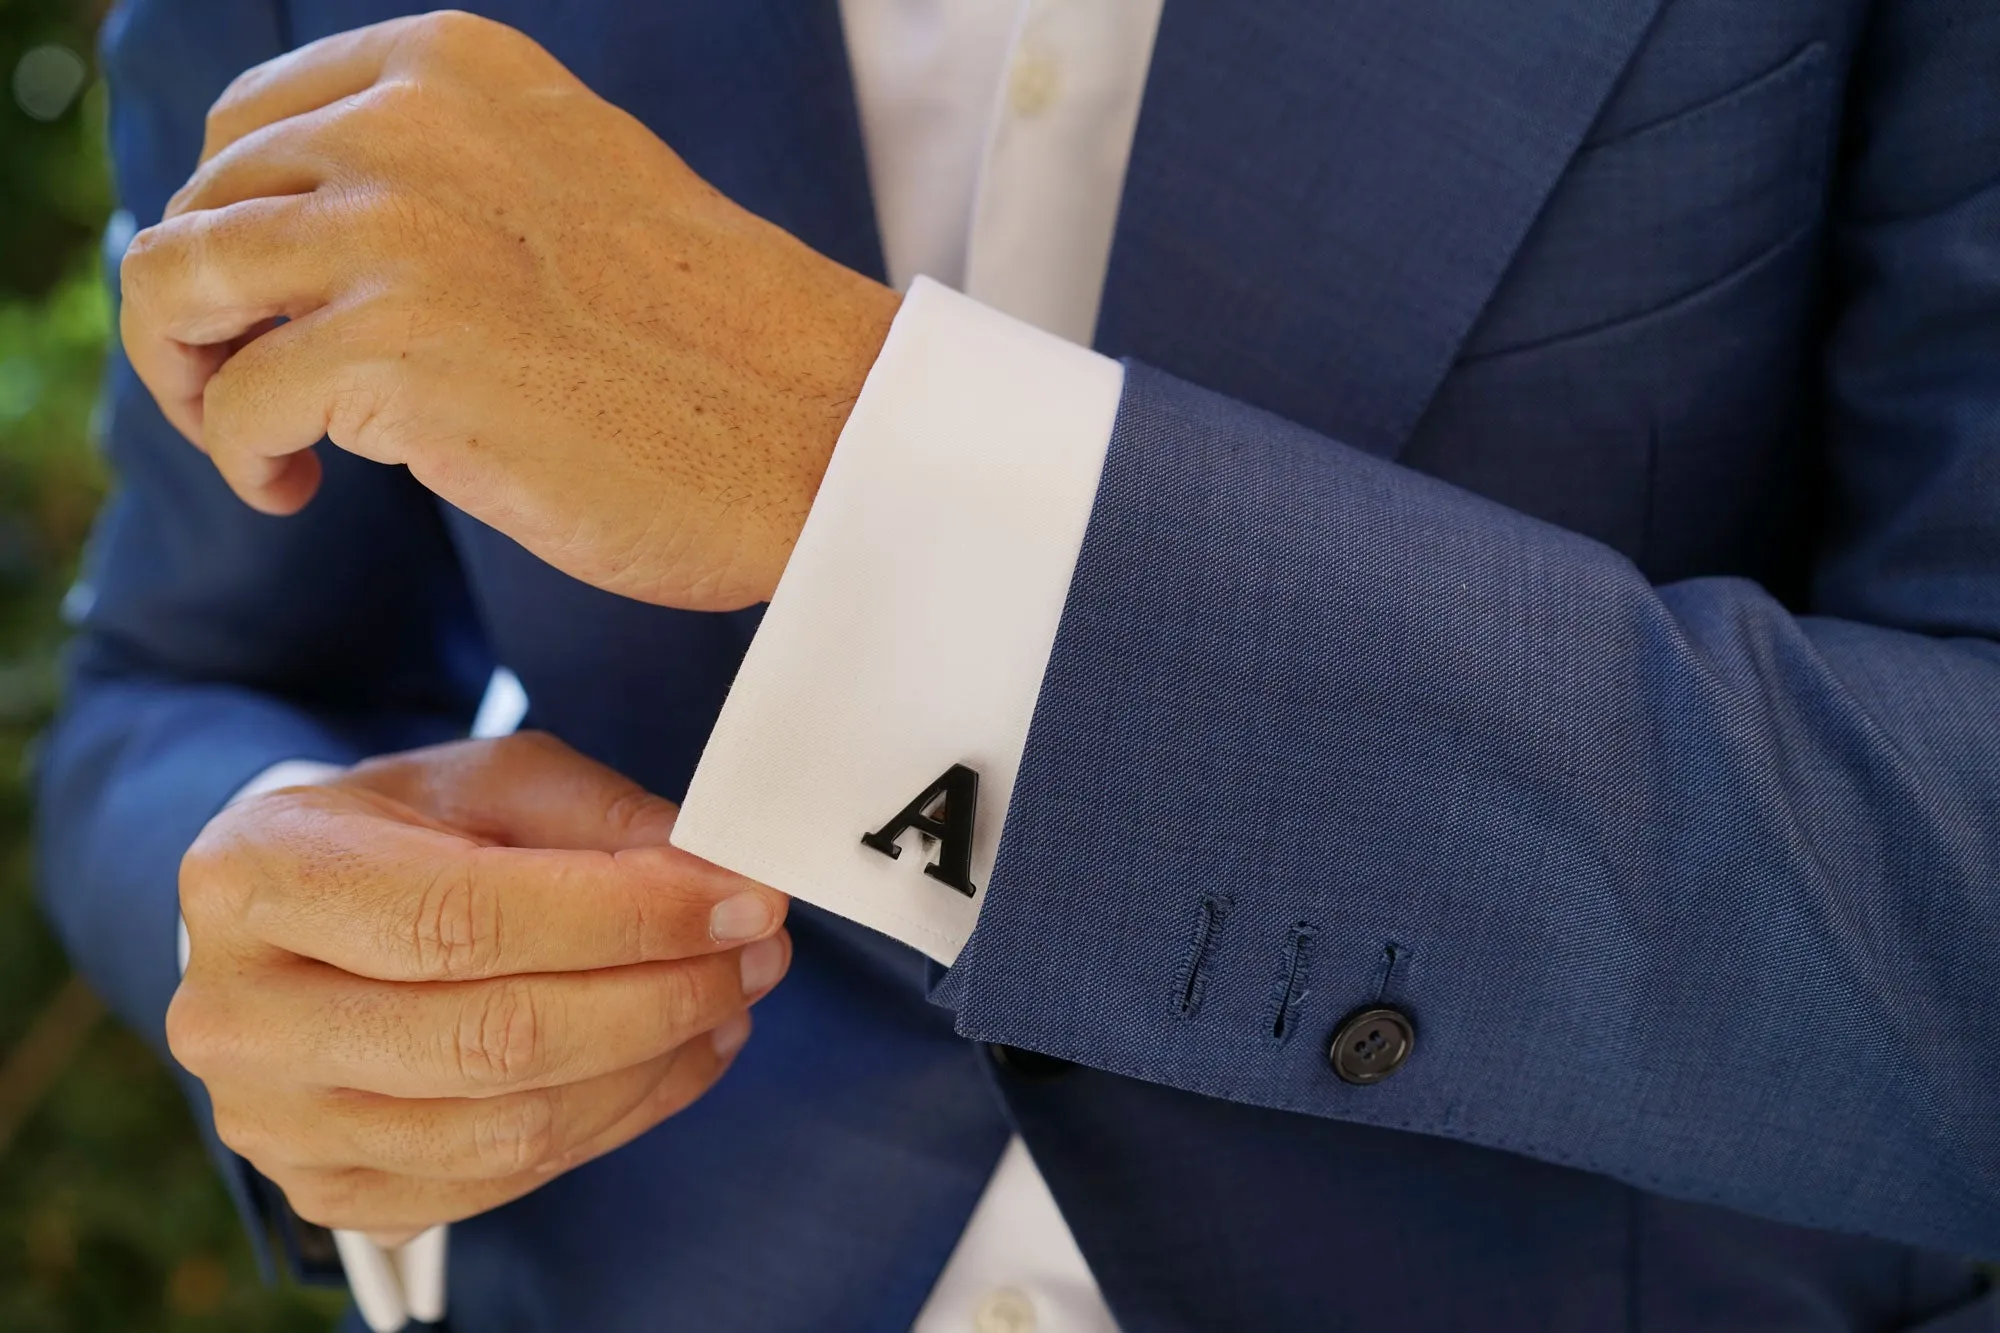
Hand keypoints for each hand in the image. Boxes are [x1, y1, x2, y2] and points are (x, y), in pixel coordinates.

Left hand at [120, 11, 900, 610]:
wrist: (822, 429)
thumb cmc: (716, 343)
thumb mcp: (569, 188)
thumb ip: (447, 179)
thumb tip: (302, 246)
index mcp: (457, 69)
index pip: (249, 124)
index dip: (238, 229)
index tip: (280, 312)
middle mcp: (410, 124)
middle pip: (201, 204)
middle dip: (209, 315)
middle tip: (267, 398)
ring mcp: (398, 232)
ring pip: (174, 281)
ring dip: (188, 376)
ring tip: (258, 443)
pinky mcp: (395, 351)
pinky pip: (236, 402)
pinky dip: (242, 457)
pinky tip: (296, 491)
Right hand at [167, 732, 791, 1237]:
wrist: (295, 918)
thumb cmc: (400, 832)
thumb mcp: (488, 781)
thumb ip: (599, 819)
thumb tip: (715, 877)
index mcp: (261, 877)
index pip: (467, 918)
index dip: (627, 917)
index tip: (743, 901)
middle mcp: (241, 1016)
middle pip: (494, 1039)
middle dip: (661, 996)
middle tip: (760, 954)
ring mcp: (276, 1123)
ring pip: (510, 1129)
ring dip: (655, 1067)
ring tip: (733, 1002)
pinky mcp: (329, 1192)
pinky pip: (503, 1181)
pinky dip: (616, 1121)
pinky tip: (677, 1058)